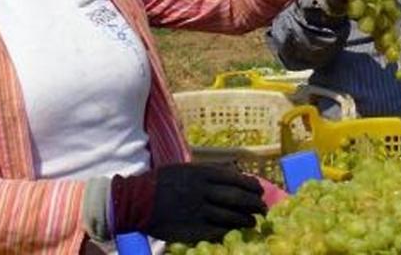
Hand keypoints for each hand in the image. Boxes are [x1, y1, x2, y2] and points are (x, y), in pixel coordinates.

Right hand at [110, 163, 265, 243]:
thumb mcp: (187, 168)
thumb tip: (233, 173)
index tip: (260, 190)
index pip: (236, 179)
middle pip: (237, 198)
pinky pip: (217, 232)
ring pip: (230, 217)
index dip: (252, 186)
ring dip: (246, 220)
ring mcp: (199, 212)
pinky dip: (229, 232)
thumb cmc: (163, 181)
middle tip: (263, 209)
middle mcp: (204, 192)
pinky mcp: (192, 230)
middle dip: (254, 204)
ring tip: (253, 222)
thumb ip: (209, 171)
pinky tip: (235, 232)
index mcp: (203, 174)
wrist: (137, 200)